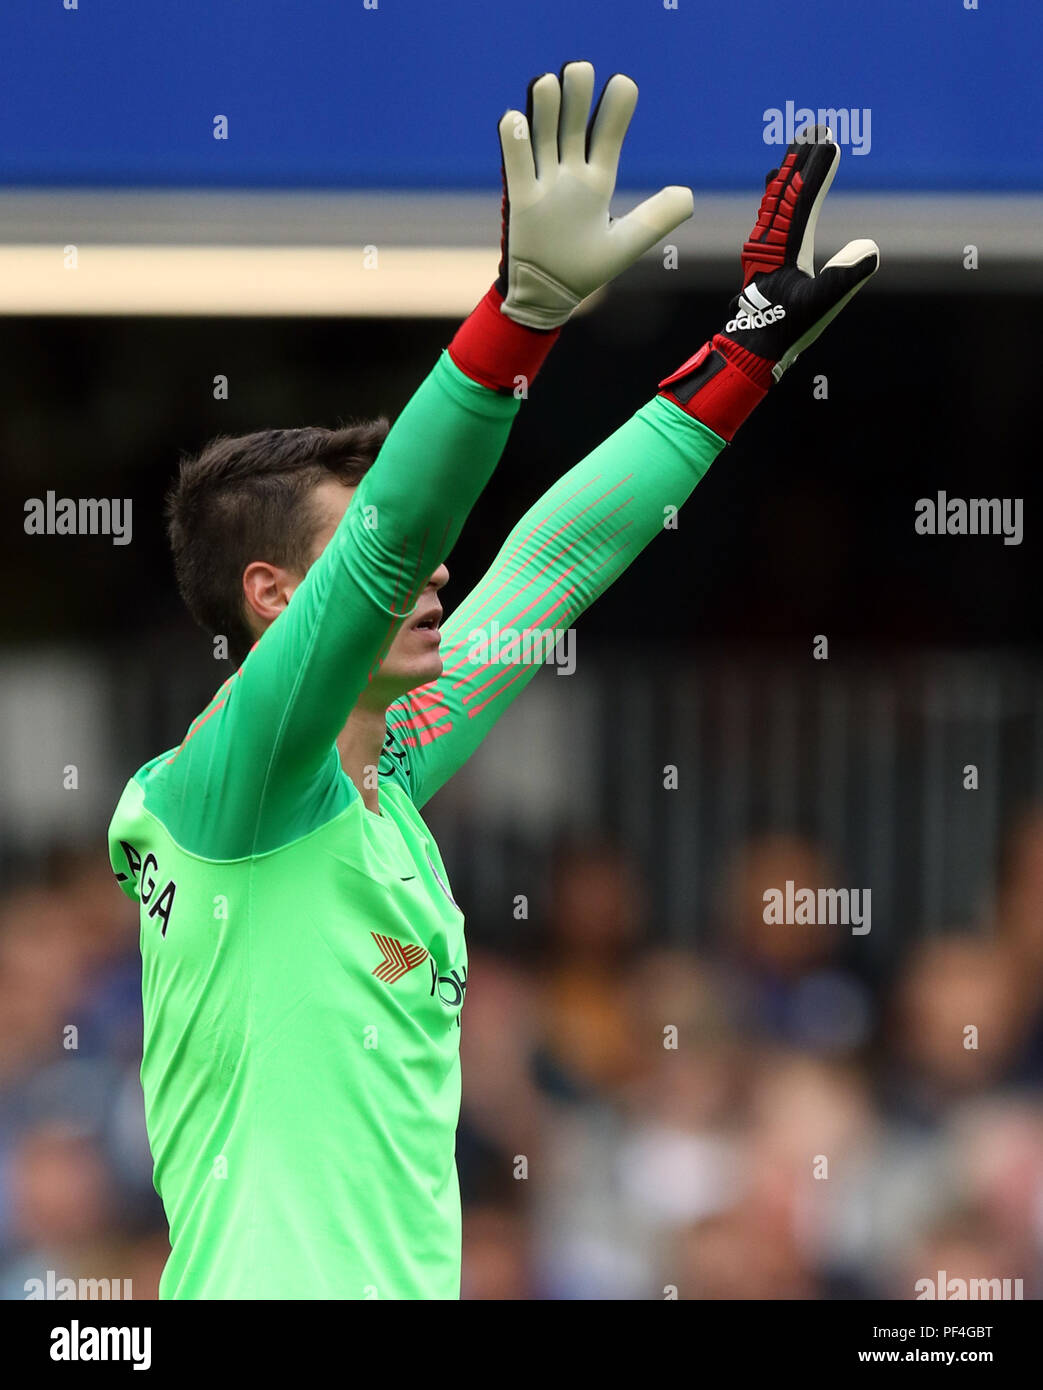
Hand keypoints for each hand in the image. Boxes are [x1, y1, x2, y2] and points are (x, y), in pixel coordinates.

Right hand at [496, 61, 693, 329]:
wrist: (548, 296)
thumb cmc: (585, 270)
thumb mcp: (626, 244)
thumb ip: (656, 218)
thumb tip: (688, 194)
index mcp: (596, 181)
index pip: (607, 136)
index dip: (615, 109)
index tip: (623, 83)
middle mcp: (569, 175)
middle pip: (572, 125)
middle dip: (575, 96)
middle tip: (580, 68)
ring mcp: (543, 184)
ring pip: (543, 136)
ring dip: (545, 109)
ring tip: (551, 82)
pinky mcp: (520, 200)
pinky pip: (515, 165)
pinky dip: (514, 142)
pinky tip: (516, 119)